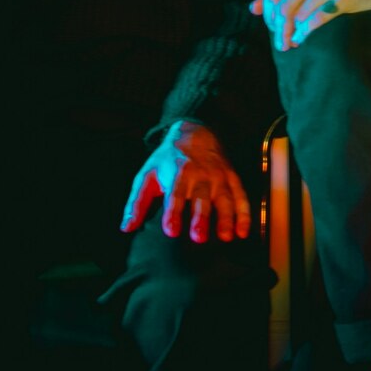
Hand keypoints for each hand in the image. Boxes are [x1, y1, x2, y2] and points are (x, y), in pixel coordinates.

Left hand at [121, 121, 252, 243]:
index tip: (172, 231)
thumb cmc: (167, 159)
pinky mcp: (231, 178)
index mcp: (177, 173)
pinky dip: (244, 214)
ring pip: (224, 198)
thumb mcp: (147, 175)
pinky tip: (243, 231)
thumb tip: (127, 227)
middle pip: (201, 198)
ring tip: (226, 237)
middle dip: (201, 217)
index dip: (173, 213)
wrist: (194, 132)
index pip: (174, 195)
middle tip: (199, 238)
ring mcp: (218, 176)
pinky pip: (240, 196)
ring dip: (226, 217)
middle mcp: (199, 175)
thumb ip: (137, 203)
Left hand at [251, 0, 370, 51]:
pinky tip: (300, 39)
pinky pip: (315, 19)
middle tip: (280, 43)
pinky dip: (304, 33)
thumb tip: (254, 8)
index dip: (269, 14)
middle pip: (284, 6)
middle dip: (279, 28)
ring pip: (298, 15)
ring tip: (290, 42)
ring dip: (291, 33)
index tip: (272, 28)